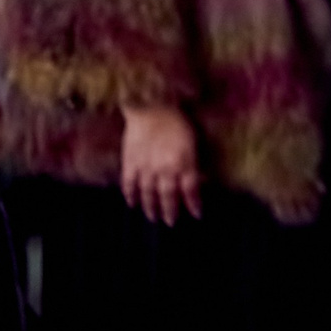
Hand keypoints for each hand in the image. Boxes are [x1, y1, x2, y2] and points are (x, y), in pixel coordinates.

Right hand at [121, 105, 201, 224]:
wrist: (151, 107)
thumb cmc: (178, 121)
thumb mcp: (194, 142)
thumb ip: (194, 163)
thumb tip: (200, 179)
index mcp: (183, 163)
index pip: (190, 190)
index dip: (193, 204)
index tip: (196, 215)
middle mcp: (164, 169)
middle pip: (167, 196)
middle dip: (170, 211)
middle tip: (170, 223)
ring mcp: (145, 167)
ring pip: (148, 194)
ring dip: (150, 207)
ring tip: (153, 217)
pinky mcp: (130, 162)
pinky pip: (129, 183)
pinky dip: (130, 195)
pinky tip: (132, 203)